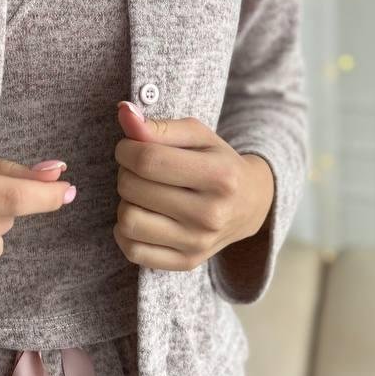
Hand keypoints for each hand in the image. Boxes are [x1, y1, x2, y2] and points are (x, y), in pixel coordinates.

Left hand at [112, 101, 274, 272]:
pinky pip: (133, 250)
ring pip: (128, 221)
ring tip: (142, 193)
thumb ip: (160, 126)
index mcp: (219, 176)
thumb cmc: (218, 163)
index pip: (147, 159)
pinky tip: (142, 215)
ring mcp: (198, 243)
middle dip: (126, 172)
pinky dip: (126, 232)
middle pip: (133, 189)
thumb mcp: (198, 136)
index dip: (126, 149)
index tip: (130, 147)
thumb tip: (123, 113)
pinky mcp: (186, 262)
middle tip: (140, 169)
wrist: (251, 205)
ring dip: (126, 202)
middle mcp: (211, 214)